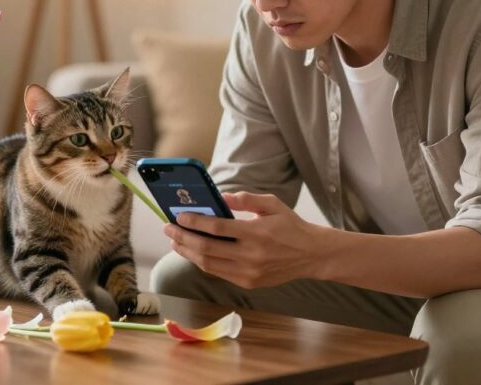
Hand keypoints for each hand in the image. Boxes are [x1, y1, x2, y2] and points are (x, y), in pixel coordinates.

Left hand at [163, 191, 326, 288]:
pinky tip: (193, 252)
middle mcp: (251, 256)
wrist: (312, 255)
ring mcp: (249, 272)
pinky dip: (202, 262)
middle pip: (206, 248)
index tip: (178, 216)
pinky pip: (218, 273)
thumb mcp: (272, 204)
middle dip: (182, 238)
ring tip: (175, 241)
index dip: (194, 222)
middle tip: (168, 229)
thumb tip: (220, 197)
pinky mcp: (248, 282)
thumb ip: (245, 199)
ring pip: (208, 264)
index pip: (216, 228)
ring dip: (187, 252)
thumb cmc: (290, 226)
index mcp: (257, 233)